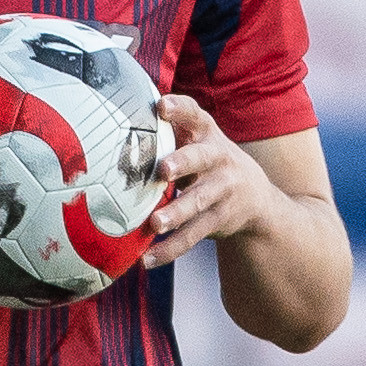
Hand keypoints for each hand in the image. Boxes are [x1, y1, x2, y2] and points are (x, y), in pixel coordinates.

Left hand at [139, 95, 279, 268]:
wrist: (254, 195)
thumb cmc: (207, 160)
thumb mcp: (196, 140)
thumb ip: (168, 133)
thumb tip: (110, 126)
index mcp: (206, 133)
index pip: (194, 114)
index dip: (179, 109)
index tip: (161, 106)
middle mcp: (218, 158)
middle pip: (201, 158)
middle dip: (183, 163)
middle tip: (163, 170)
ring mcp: (222, 190)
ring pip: (198, 201)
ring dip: (176, 213)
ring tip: (155, 223)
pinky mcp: (219, 218)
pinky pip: (194, 235)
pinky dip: (170, 249)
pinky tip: (148, 259)